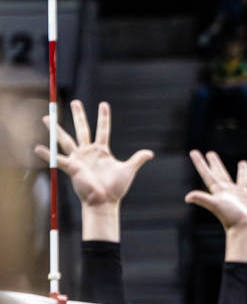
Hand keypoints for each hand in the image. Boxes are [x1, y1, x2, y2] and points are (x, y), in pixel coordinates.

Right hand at [34, 100, 152, 206]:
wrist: (105, 202)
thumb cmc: (115, 188)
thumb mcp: (128, 170)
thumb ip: (137, 159)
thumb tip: (150, 153)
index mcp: (102, 151)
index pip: (103, 129)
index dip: (103, 117)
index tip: (103, 103)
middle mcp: (88, 152)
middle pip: (82, 129)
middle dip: (79, 115)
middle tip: (75, 101)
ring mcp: (78, 159)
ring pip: (65, 140)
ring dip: (56, 129)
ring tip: (46, 118)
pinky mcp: (72, 168)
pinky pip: (57, 160)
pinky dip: (47, 155)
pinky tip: (37, 148)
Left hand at [185, 149, 246, 234]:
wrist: (245, 228)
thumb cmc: (231, 217)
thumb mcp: (216, 205)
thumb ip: (202, 199)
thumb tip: (187, 197)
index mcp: (219, 190)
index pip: (208, 174)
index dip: (200, 163)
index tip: (193, 152)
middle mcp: (229, 191)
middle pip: (221, 173)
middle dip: (215, 163)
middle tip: (211, 153)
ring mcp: (242, 194)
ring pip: (242, 179)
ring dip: (242, 170)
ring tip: (243, 162)